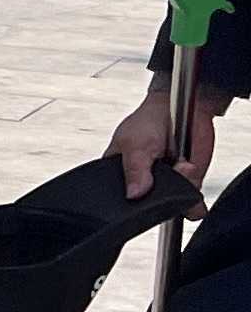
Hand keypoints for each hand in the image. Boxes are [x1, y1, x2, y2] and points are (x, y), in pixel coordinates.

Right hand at [114, 79, 224, 195]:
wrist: (184, 106)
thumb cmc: (149, 120)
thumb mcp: (134, 143)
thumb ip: (134, 170)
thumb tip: (133, 194)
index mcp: (118, 174)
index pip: (117, 198)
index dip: (126, 201)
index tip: (140, 187)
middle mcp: (142, 183)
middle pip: (146, 205)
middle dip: (158, 195)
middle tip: (163, 168)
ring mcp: (166, 185)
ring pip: (171, 204)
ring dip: (180, 188)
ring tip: (181, 163)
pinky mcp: (187, 185)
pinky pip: (191, 203)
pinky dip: (194, 199)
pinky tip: (189, 170)